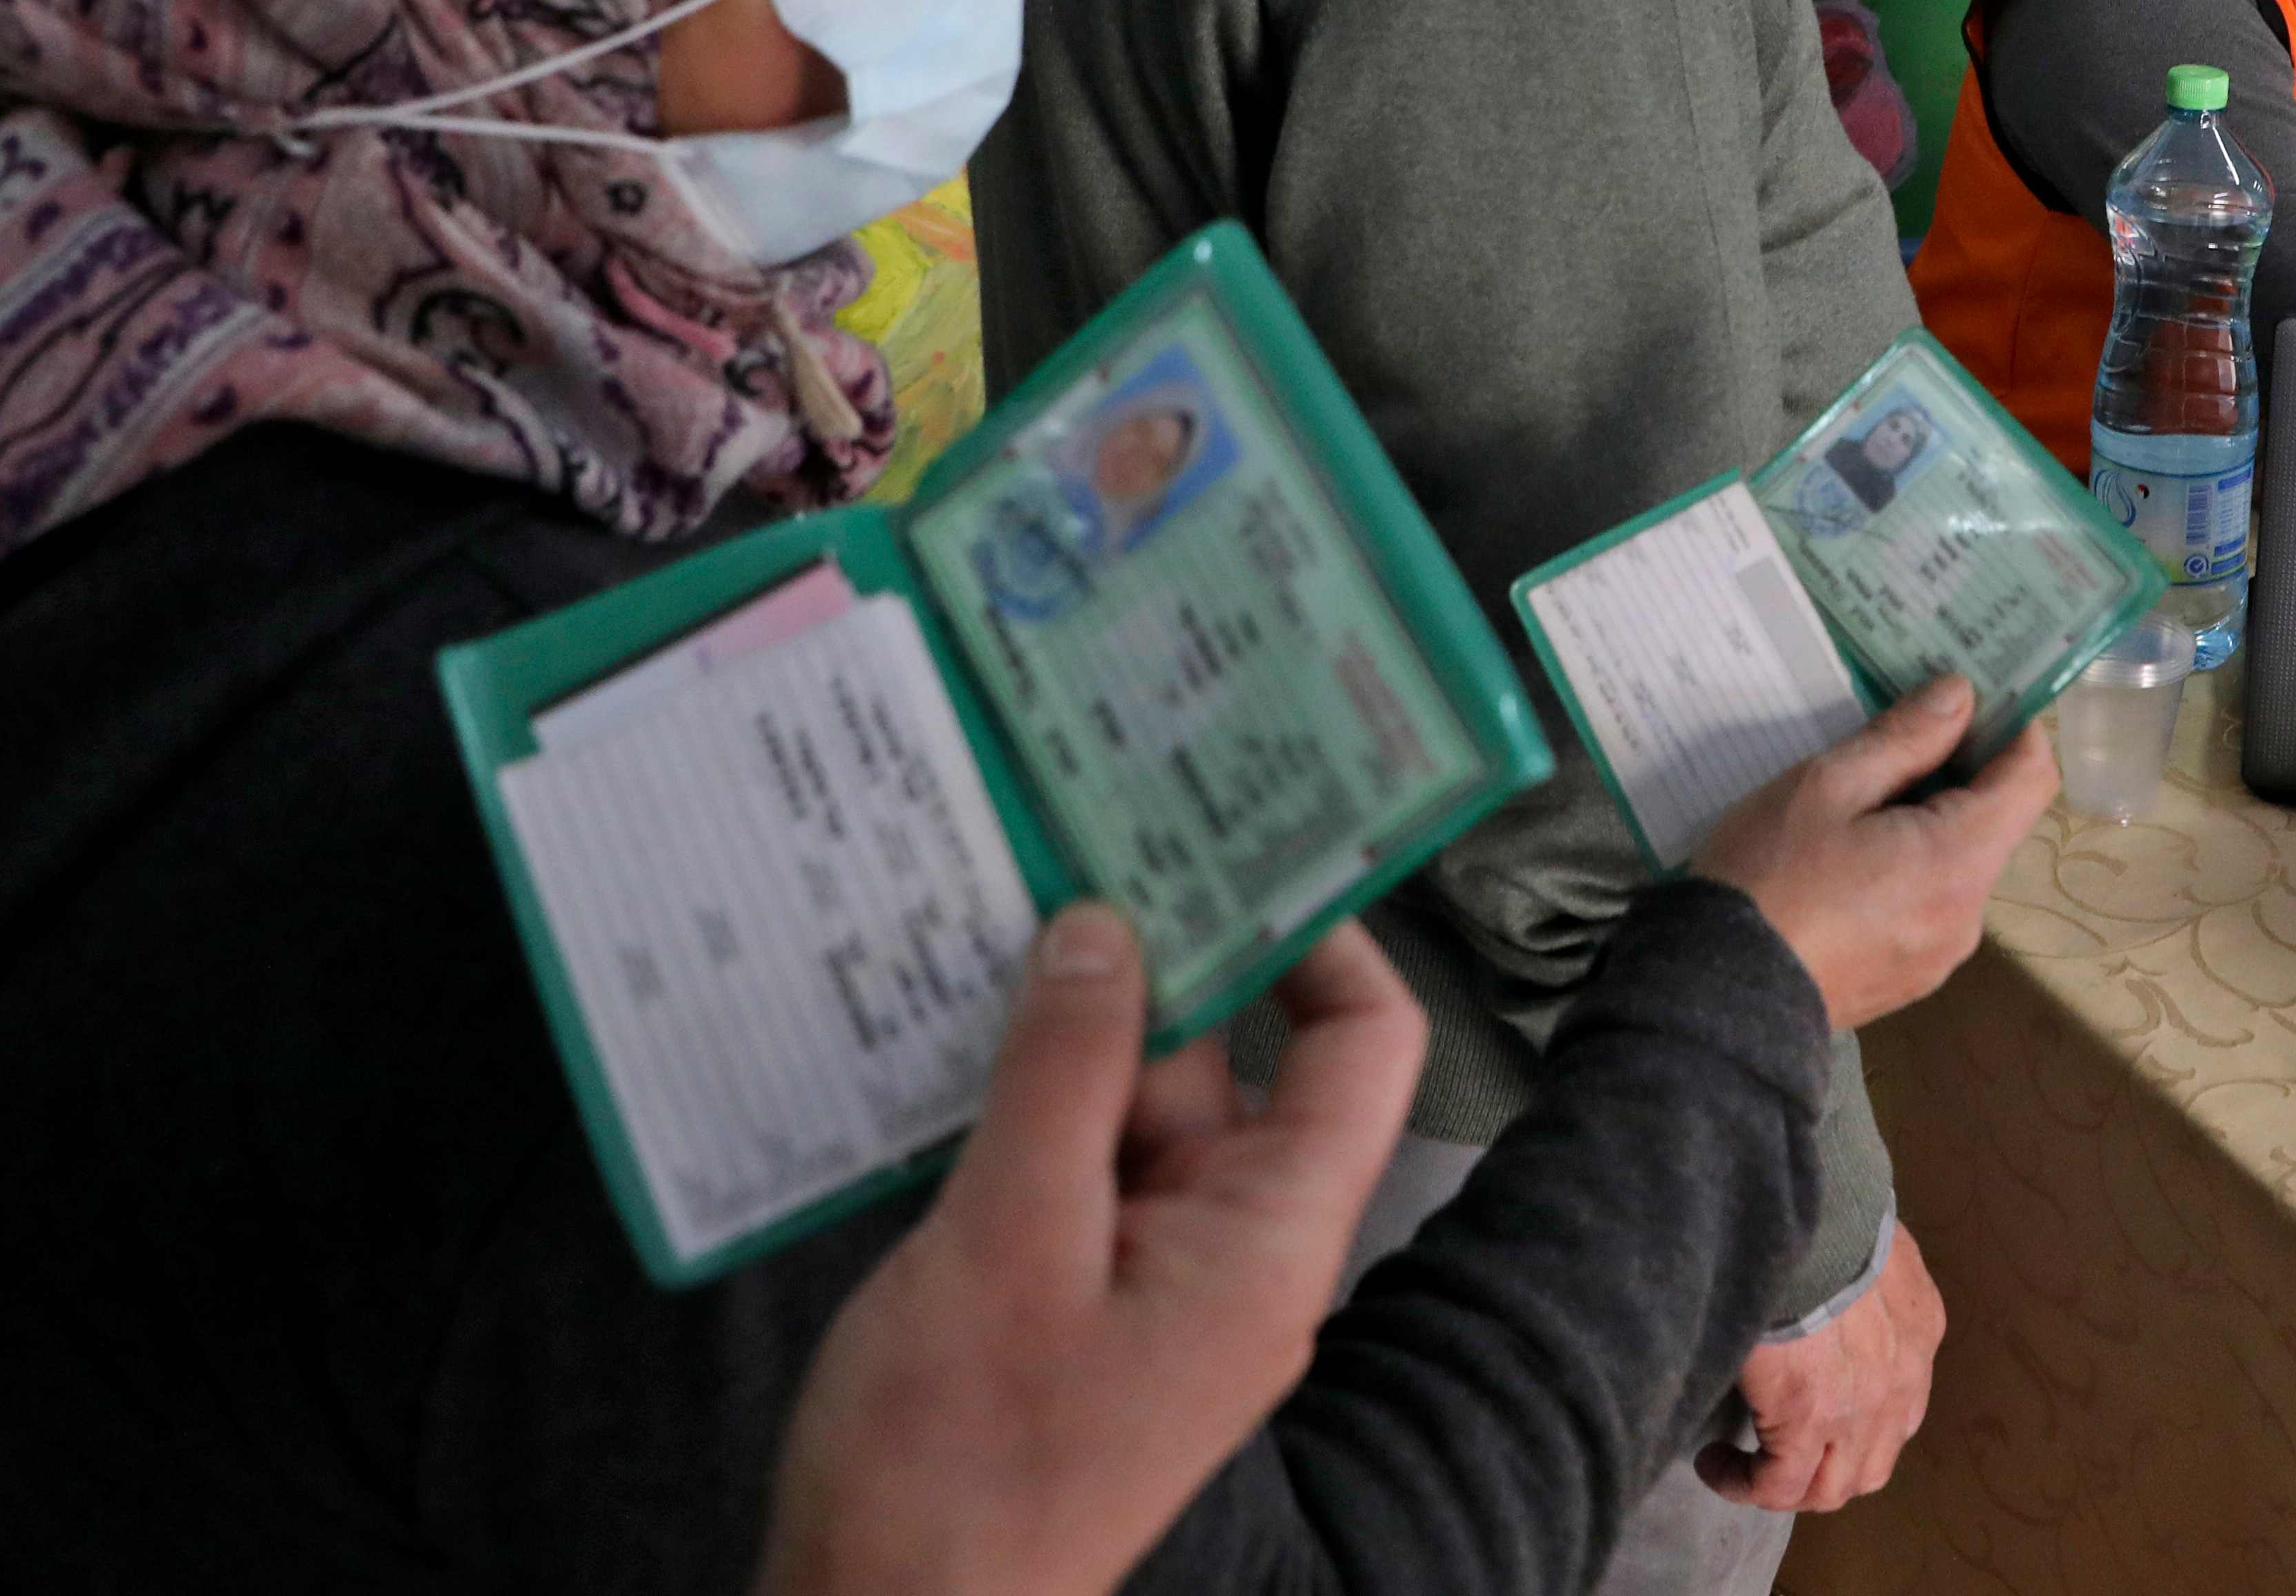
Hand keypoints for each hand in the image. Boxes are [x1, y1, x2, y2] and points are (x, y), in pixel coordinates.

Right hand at [755, 908, 1424, 1595]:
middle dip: (1155, 953)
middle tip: (1081, 827)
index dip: (1319, 937)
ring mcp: (1143, 1270)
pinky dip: (1014, 1089)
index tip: (1234, 847)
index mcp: (1266, 1239)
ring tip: (992, 896)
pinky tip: (935, 1023)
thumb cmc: (950, 1468)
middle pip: (1226, 1058)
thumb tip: (1106, 930)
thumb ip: (1062, 1076)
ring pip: (1126, 1098)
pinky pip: (1065, 1157)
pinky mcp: (1064, 1291)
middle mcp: (1226, 1247)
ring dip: (1065, 1016)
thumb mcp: (1006, 1242)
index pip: (1360, 1047)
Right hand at [1691, 675, 2056, 1031]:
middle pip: (1994, 823)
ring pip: (1958, 865)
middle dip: (1958, 775)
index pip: (2033, 778)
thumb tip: (1961, 696)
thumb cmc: (1768, 875)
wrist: (1716, 994)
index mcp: (1959, 861)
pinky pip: (1929, 907)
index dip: (2015, 727)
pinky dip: (1907, 872)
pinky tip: (1845, 866)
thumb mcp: (1828, 786)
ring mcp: (1940, 956)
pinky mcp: (1909, 979)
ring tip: (1855, 807)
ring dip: (1927, 825)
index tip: (1973, 699)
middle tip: (1893, 741)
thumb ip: (1906, 738)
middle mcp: (1968, 915)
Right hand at [1709, 1227, 1943, 1514]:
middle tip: (1779, 1454)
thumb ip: (1858, 1273)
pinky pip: (1777, 1485)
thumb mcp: (1863, 1236)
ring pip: (1830, 1487)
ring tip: (1744, 1469)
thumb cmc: (1826, 1206)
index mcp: (1918, 1326)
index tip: (1811, 1414)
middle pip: (1870, 1464)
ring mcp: (1860, 1410)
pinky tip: (1714, 1463)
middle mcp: (1902, 1380)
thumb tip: (1824, 1282)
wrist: (1807, 1209)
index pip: (1899, 1405)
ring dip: (1786, 1487)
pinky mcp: (1809, 1422)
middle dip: (1825, 1471)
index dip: (1856, 1424)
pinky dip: (1744, 1484)